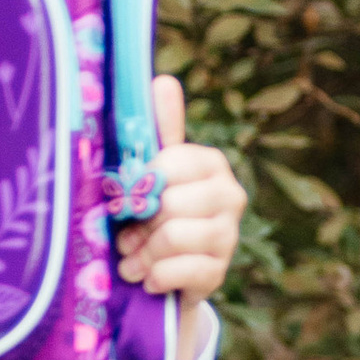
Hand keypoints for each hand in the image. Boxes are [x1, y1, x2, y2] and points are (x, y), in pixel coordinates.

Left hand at [114, 75, 244, 359]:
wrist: (167, 276)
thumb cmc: (154, 215)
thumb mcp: (151, 173)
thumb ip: (157, 131)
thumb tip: (163, 81)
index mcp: (210, 163)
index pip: (167, 165)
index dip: (139, 187)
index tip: (130, 200)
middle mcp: (230, 195)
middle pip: (168, 204)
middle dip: (139, 226)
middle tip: (129, 236)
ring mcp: (229, 236)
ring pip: (172, 237)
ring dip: (142, 255)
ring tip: (134, 260)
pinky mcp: (221, 272)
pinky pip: (179, 271)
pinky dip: (155, 277)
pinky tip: (150, 279)